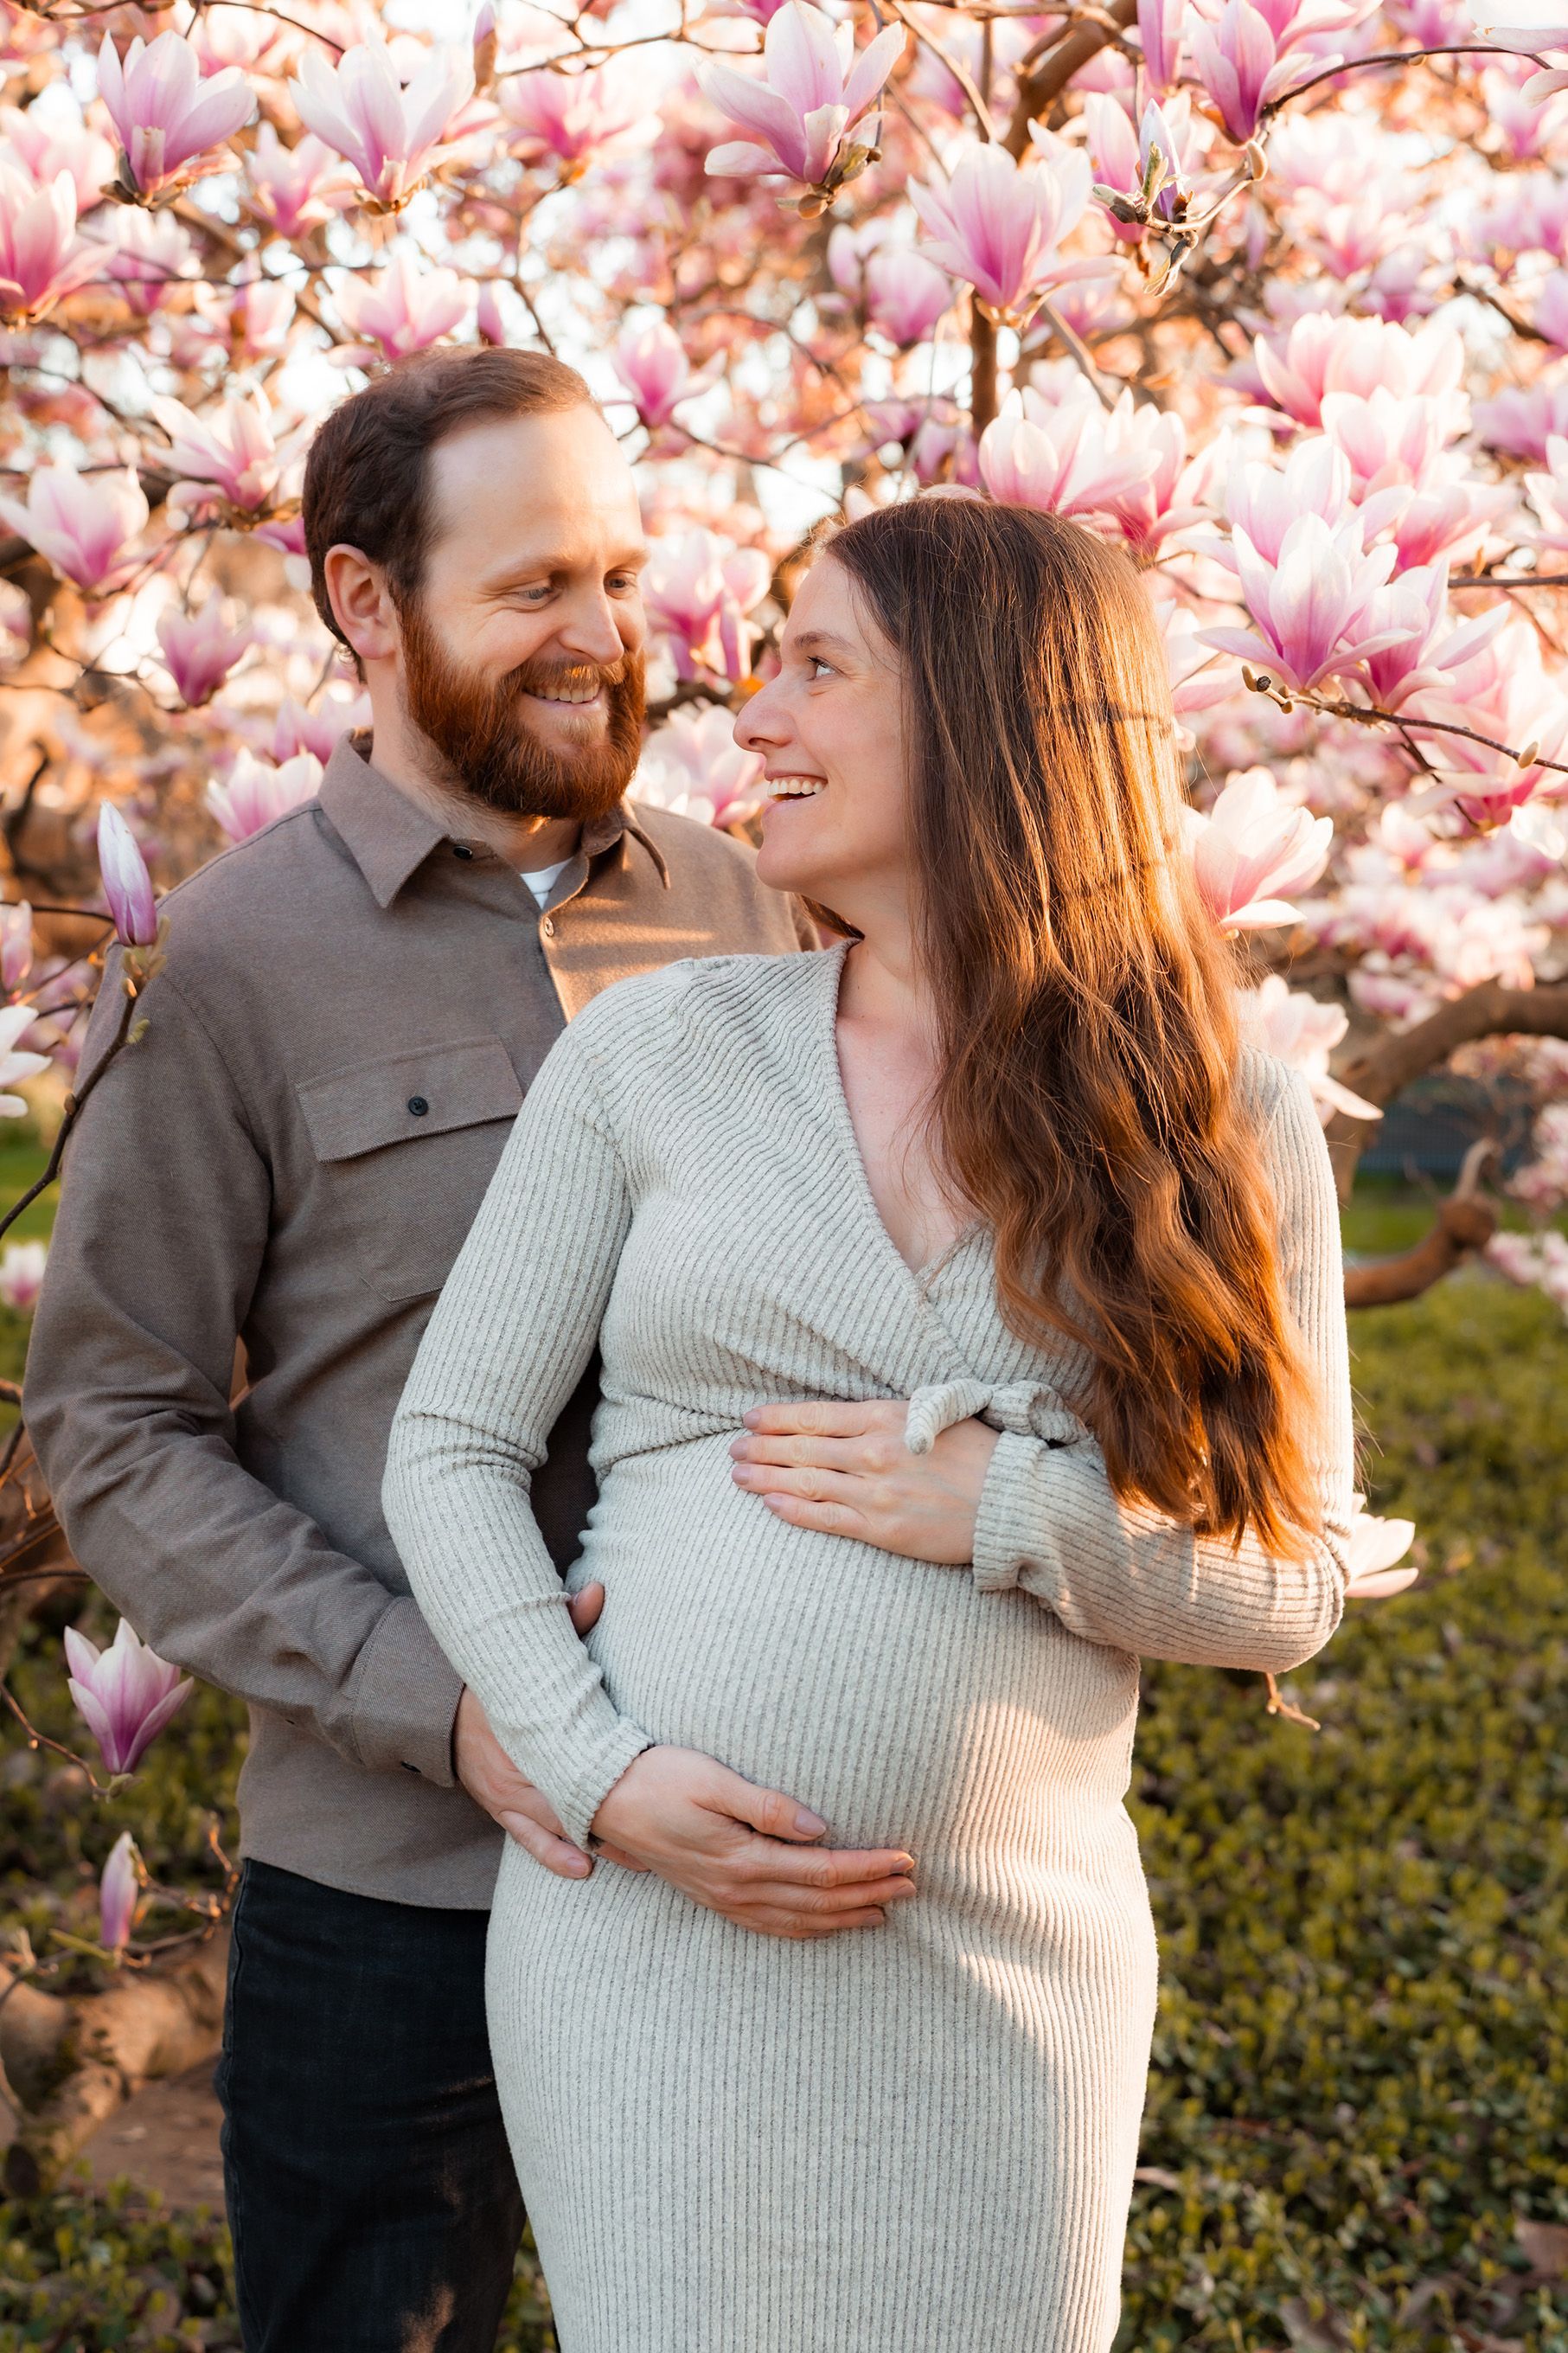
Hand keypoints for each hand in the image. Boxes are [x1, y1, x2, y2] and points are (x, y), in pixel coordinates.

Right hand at [454, 1583, 646, 1878]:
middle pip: (580, 1799)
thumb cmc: (492, 1677)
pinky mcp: (501, 1810)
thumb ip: (564, 1622)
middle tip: (665, 1832)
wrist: (433, 1708)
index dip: (619, 1769)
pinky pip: (528, 1841)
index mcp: (536, 1729)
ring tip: (642, 1861)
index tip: (657, 1777)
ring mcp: (511, 1796)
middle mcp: (526, 1770)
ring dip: (599, 1842)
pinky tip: (582, 1870)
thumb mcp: (524, 1649)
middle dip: (620, 1818)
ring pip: (561, 1827)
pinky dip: (555, 1857)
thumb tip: (596, 1588)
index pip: (582, 1752)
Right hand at [591, 1747, 917, 1939]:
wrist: (604, 1799)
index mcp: (742, 1859)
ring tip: (885, 1910)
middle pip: (819, 1901)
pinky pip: (772, 1927)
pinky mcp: (715, 1898)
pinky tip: (826, 1925)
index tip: (906, 1858)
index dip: (868, 1867)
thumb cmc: (659, 1777)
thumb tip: (820, 1827)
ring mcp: (724, 1899)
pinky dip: (808, 1930)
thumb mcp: (713, 1780)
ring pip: (799, 1921)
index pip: (822, 1870)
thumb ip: (767, 1805)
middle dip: (870, 1894)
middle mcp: (737, 1888)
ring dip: (845, 1917)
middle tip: (913, 1885)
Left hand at [728, 1399, 998, 1564]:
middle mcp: (872, 1452)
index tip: (749, 1419)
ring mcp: (874, 1493)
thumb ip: (893, 1412)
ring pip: (804, 1483)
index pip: (814, 1416)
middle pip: (800, 1449)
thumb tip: (856, 1415)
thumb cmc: (981, 1452)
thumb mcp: (937, 1410)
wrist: (1013, 1500)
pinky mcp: (881, 1528)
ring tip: (738, 1476)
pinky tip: (771, 1504)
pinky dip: (793, 1510)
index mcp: (885, 1417)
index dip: (775, 1417)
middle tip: (733, 1449)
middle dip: (760, 1448)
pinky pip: (826, 1518)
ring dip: (765, 1478)